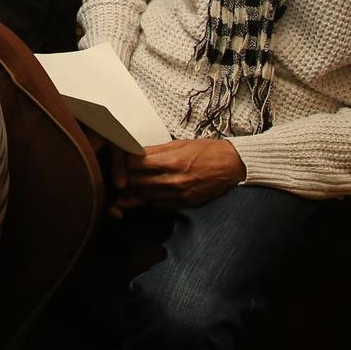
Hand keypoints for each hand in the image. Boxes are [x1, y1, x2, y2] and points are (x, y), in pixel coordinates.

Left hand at [108, 138, 244, 212]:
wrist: (234, 166)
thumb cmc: (208, 151)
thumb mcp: (180, 144)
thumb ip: (155, 151)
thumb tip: (134, 153)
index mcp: (171, 161)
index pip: (135, 165)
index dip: (123, 163)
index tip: (117, 161)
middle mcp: (174, 180)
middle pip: (137, 183)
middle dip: (125, 179)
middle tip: (116, 176)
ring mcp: (179, 194)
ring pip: (145, 196)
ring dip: (134, 192)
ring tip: (125, 188)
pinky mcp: (185, 204)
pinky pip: (159, 205)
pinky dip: (149, 200)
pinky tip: (146, 194)